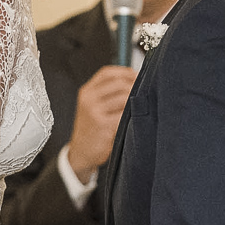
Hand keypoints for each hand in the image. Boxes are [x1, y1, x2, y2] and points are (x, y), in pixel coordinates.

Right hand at [66, 65, 136, 183]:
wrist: (81, 152)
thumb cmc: (93, 128)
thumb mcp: (94, 106)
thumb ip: (108, 93)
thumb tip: (136, 79)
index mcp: (86, 91)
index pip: (107, 73)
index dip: (125, 72)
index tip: (137, 76)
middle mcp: (88, 99)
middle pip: (118, 83)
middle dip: (134, 87)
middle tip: (143, 94)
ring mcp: (94, 111)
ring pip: (124, 97)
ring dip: (135, 102)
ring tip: (138, 109)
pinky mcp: (102, 125)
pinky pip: (124, 114)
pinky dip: (131, 116)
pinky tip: (133, 121)